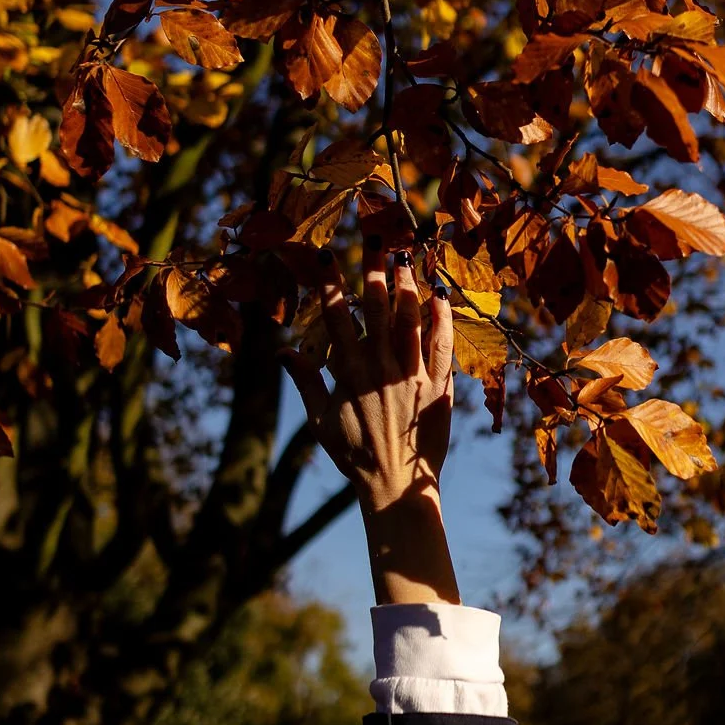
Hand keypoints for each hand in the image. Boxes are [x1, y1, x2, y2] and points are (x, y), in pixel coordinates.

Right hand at [282, 242, 459, 603]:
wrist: (395, 487)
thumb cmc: (354, 456)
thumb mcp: (319, 421)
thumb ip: (305, 382)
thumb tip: (283, 350)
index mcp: (347, 373)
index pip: (336, 318)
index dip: (331, 284)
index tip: (329, 254)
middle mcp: (378, 368)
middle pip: (376, 309)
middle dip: (374, 270)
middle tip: (375, 238)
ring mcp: (409, 376)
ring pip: (409, 321)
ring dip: (406, 286)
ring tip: (404, 256)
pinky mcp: (437, 388)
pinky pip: (440, 346)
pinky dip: (441, 319)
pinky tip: (440, 295)